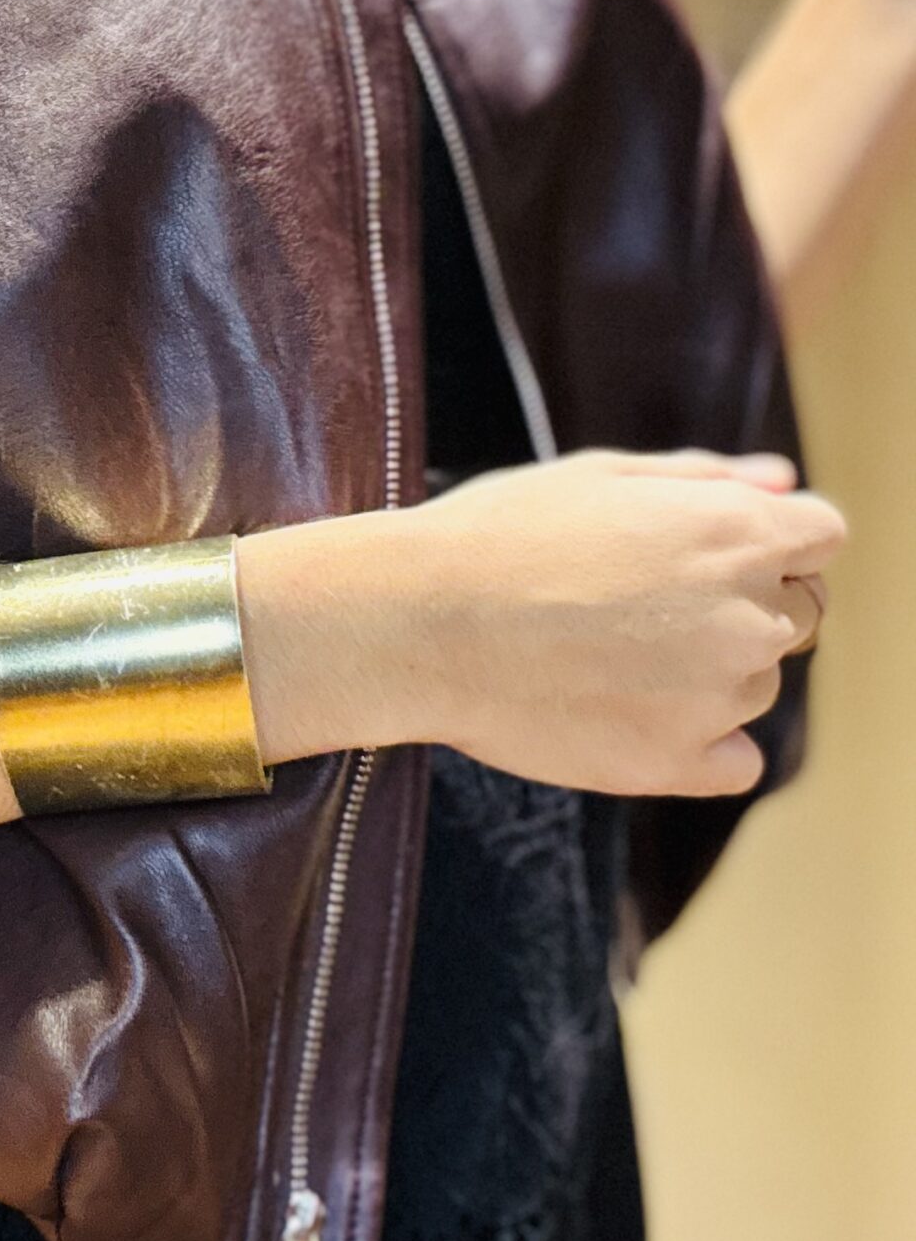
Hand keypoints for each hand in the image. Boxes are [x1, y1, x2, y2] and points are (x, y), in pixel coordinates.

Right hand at [393, 447, 844, 796]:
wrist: (417, 625)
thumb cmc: (500, 535)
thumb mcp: (602, 475)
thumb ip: (710, 478)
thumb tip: (785, 485)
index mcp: (738, 533)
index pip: (824, 537)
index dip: (773, 540)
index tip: (707, 551)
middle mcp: (748, 616)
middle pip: (799, 614)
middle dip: (743, 604)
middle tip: (639, 607)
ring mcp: (718, 698)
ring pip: (756, 685)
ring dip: (709, 672)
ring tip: (607, 655)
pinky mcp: (677, 764)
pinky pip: (735, 760)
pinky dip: (701, 745)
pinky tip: (629, 713)